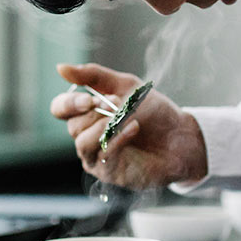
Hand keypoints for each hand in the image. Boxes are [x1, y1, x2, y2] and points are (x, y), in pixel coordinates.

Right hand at [50, 62, 207, 188]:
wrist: (181, 137)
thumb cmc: (153, 113)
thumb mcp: (125, 86)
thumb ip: (93, 76)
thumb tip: (60, 67)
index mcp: (86, 114)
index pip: (60, 108)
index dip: (69, 104)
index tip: (89, 99)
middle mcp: (86, 136)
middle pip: (73, 125)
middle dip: (95, 113)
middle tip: (118, 104)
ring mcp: (95, 156)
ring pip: (82, 142)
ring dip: (105, 126)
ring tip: (129, 118)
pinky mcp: (108, 172)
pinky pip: (102, 155)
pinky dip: (118, 139)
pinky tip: (134, 128)